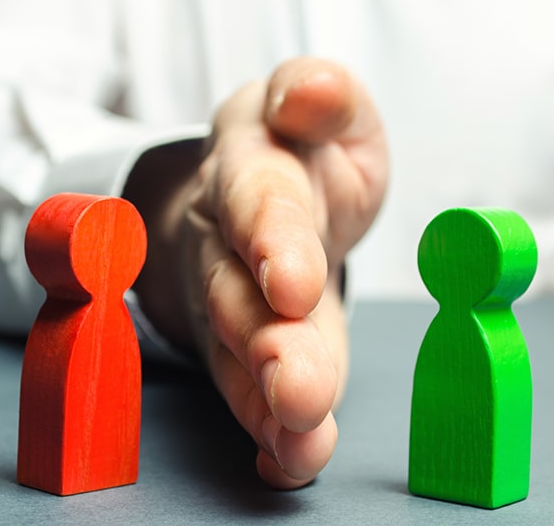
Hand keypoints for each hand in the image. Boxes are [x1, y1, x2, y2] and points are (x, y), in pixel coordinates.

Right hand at [130, 57, 388, 487]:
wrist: (261, 201)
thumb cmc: (303, 152)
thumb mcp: (325, 108)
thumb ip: (323, 95)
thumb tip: (308, 93)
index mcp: (253, 166)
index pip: (260, 200)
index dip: (273, 241)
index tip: (294, 285)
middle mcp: (229, 240)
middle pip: (238, 292)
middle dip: (267, 342)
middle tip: (299, 391)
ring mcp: (230, 299)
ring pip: (239, 352)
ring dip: (266, 400)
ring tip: (301, 440)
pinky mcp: (241, 347)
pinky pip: (247, 389)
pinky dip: (269, 430)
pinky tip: (292, 460)